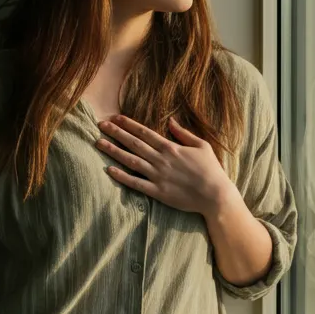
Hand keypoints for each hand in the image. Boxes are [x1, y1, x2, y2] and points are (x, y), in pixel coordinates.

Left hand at [96, 114, 232, 214]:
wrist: (215, 195)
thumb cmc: (211, 169)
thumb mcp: (202, 145)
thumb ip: (184, 133)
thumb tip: (171, 121)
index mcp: (170, 147)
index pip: (144, 132)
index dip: (128, 124)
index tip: (115, 118)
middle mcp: (161, 159)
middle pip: (133, 143)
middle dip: (116, 133)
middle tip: (100, 125)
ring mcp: (158, 176)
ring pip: (130, 160)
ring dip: (114, 151)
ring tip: (99, 143)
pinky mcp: (157, 192)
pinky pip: (135, 183)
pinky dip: (121, 176)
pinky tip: (109, 170)